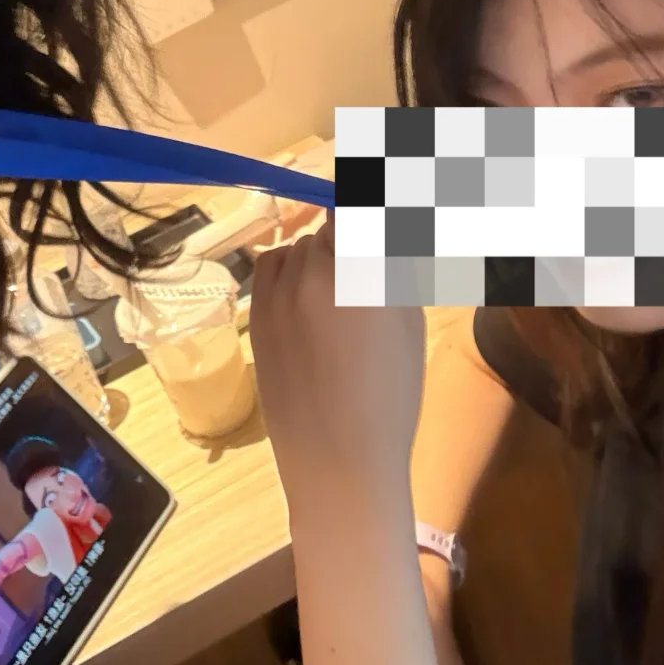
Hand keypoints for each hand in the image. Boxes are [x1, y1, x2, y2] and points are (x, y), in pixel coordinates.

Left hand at [250, 216, 426, 514]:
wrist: (337, 462)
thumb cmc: (391, 398)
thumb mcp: (408, 322)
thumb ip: (392, 264)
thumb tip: (386, 224)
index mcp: (359, 272)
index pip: (359, 207)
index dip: (373, 201)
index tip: (387, 204)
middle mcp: (311, 272)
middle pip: (331, 226)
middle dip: (352, 237)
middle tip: (372, 265)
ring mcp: (276, 293)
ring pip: (300, 247)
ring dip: (320, 255)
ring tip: (343, 295)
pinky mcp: (255, 315)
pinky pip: (273, 269)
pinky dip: (290, 272)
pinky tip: (310, 301)